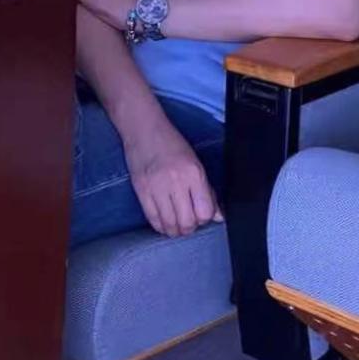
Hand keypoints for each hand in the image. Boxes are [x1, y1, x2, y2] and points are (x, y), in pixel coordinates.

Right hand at [122, 117, 222, 237]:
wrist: (143, 129)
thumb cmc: (171, 144)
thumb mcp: (195, 163)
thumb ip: (207, 191)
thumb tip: (217, 216)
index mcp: (193, 174)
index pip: (205, 212)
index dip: (205, 219)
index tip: (201, 215)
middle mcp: (175, 182)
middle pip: (187, 222)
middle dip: (190, 227)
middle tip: (188, 222)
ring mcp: (156, 187)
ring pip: (169, 224)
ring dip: (175, 230)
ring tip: (176, 224)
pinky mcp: (141, 190)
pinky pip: (152, 218)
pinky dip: (160, 226)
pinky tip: (163, 222)